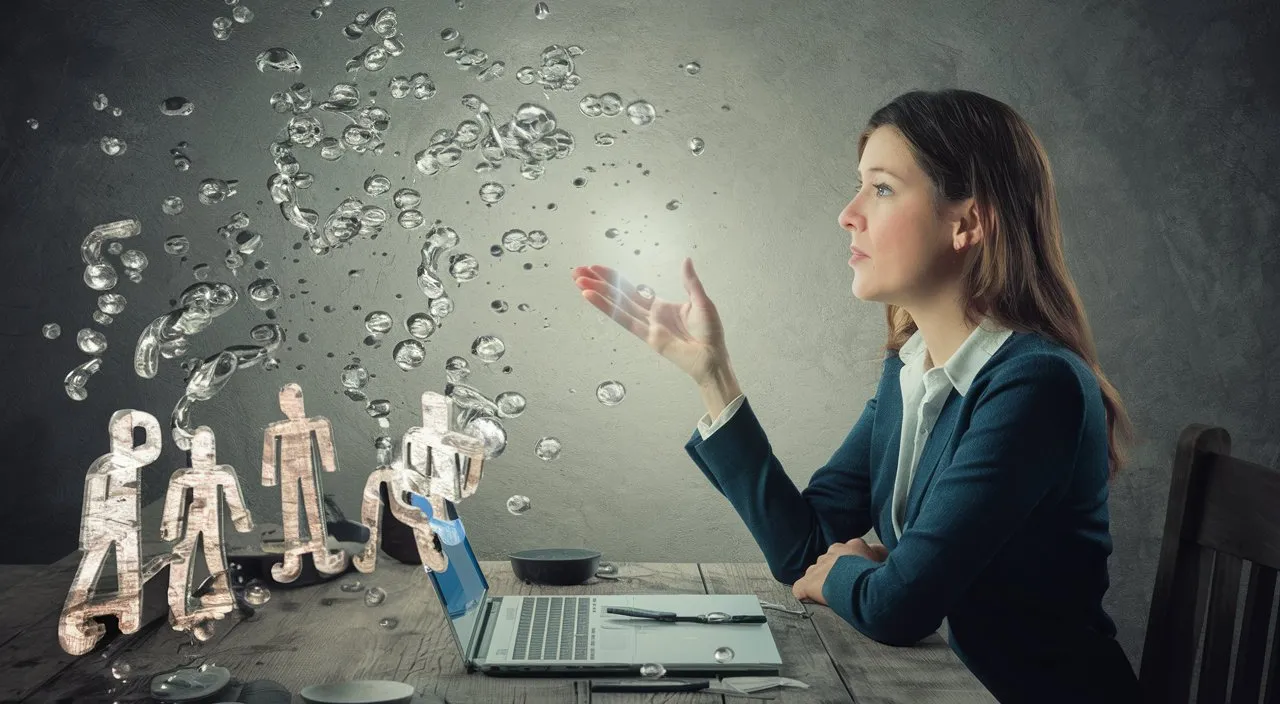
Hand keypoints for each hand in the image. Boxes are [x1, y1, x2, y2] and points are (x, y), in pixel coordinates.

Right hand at [572, 257, 728, 383]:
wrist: (712, 357)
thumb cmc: (710, 332)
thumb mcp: (702, 301)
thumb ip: (690, 282)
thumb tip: (685, 260)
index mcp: (662, 306)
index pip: (632, 289)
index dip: (615, 278)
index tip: (597, 268)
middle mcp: (650, 315)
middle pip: (619, 295)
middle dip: (599, 283)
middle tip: (578, 271)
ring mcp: (647, 326)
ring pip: (617, 305)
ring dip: (597, 293)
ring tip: (578, 281)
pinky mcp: (647, 337)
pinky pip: (624, 320)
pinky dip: (607, 308)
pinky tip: (591, 297)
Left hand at [791, 538, 889, 604]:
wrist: (862, 588)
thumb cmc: (877, 577)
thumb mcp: (885, 561)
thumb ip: (882, 555)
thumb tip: (884, 553)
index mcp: (854, 546)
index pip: (851, 551)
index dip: (853, 564)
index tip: (858, 574)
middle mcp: (834, 552)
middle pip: (831, 561)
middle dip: (836, 572)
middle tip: (845, 586)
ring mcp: (819, 567)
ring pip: (816, 573)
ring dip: (822, 582)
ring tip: (832, 596)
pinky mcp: (807, 583)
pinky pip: (801, 589)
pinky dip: (805, 595)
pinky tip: (812, 602)